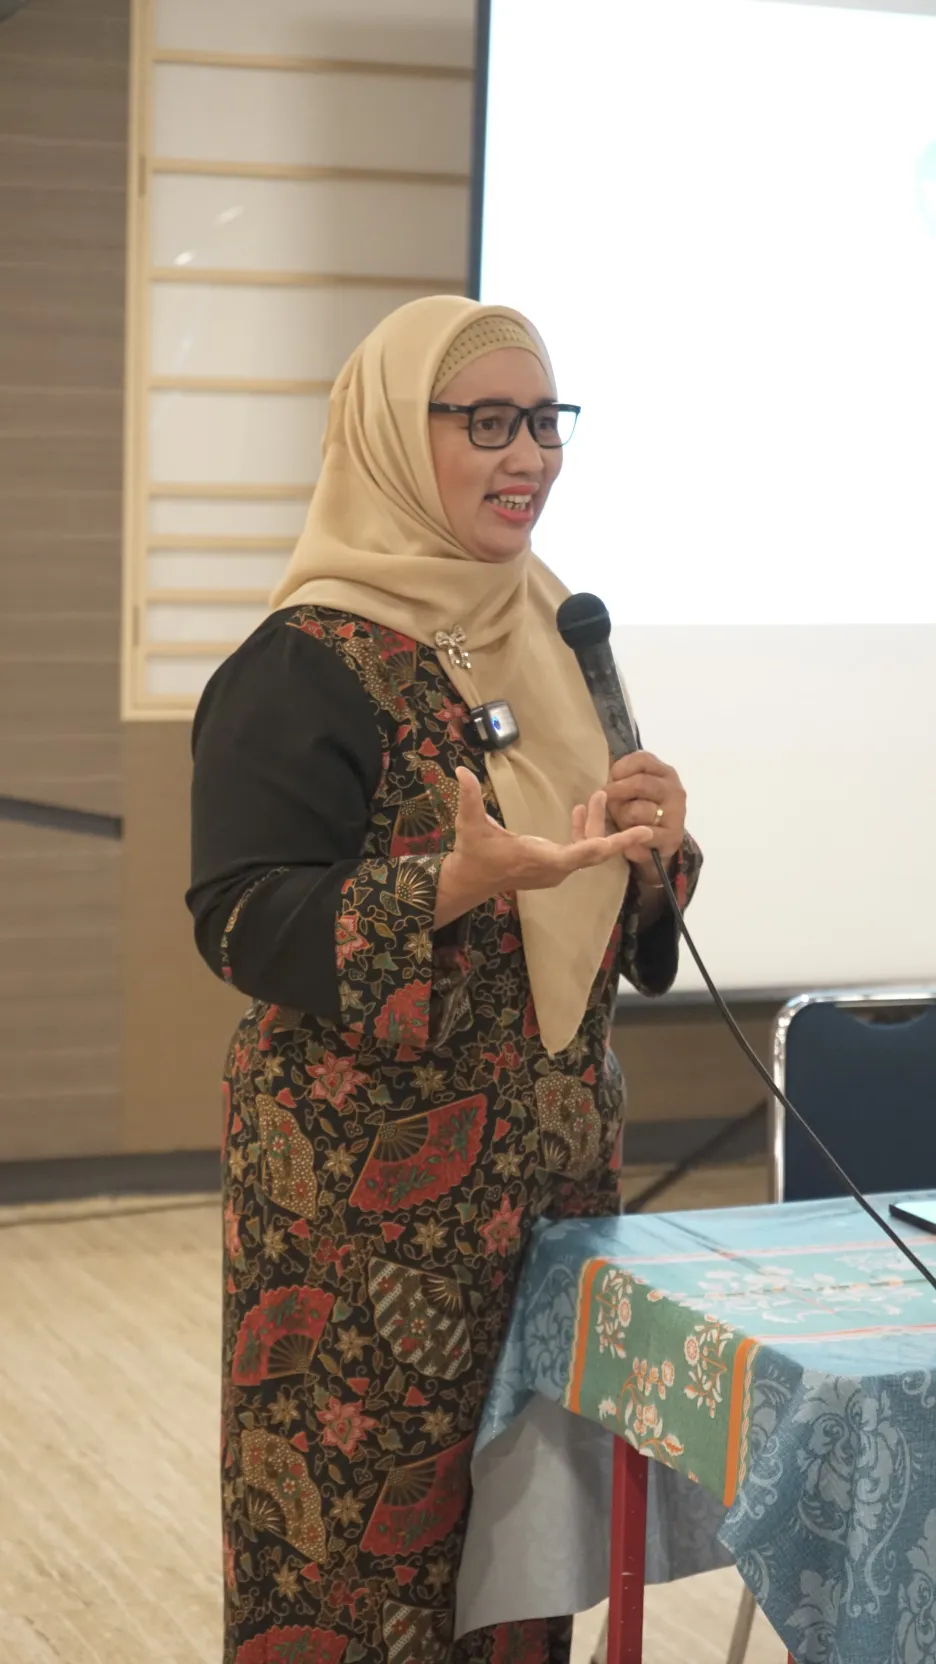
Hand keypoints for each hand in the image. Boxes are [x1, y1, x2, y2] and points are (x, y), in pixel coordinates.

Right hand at [435, 768, 654, 927]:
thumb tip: (461, 770)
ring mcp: (557, 871)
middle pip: (596, 850)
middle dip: (611, 827)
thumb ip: (469, 798)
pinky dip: (585, 833)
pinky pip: (580, 852)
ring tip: (597, 797)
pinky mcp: (554, 868)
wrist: (471, 880)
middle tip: (619, 803)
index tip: (643, 832)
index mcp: (543, 859)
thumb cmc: (473, 853)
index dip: (617, 841)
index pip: (586, 852)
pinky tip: (581, 812)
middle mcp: (556, 869)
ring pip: (589, 850)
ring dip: (596, 825)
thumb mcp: (470, 824)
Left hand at [605, 751, 686, 869]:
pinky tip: (632, 837)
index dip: (621, 768)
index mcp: (665, 773)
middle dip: (617, 792)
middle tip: (608, 801)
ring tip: (624, 822)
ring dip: (622, 817)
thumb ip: (623, 778)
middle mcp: (674, 790)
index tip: (612, 778)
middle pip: (639, 783)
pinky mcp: (672, 835)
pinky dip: (631, 836)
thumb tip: (607, 779)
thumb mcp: (633, 788)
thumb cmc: (640, 810)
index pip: (642, 760)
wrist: (658, 843)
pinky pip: (641, 833)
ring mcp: (676, 813)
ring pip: (636, 811)